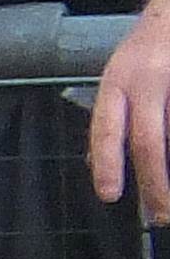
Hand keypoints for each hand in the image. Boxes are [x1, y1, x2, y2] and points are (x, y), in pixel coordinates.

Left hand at [93, 0, 169, 221]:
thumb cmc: (151, 44)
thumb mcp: (121, 73)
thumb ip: (113, 114)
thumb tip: (96, 161)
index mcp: (118, 80)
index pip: (107, 128)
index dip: (107, 163)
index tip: (109, 195)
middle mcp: (147, 78)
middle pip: (148, 139)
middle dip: (155, 182)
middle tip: (161, 214)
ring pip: (168, 135)